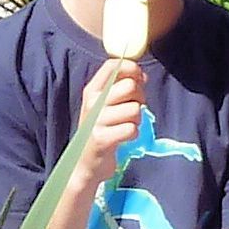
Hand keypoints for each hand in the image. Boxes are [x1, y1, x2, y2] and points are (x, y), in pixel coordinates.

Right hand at [81, 58, 145, 186]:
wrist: (86, 163)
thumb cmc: (100, 130)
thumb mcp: (106, 105)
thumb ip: (122, 88)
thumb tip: (142, 76)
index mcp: (92, 90)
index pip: (113, 65)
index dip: (132, 68)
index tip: (139, 78)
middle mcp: (93, 102)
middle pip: (130, 86)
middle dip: (140, 97)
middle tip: (134, 108)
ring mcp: (96, 120)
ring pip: (135, 109)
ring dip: (137, 119)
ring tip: (126, 125)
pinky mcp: (102, 138)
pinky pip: (132, 129)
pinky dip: (133, 134)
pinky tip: (123, 138)